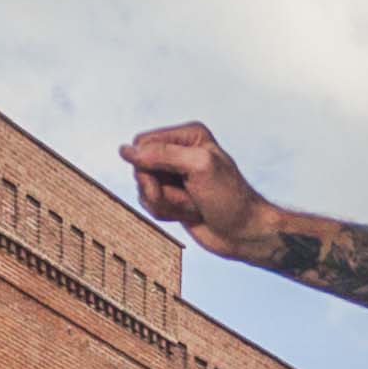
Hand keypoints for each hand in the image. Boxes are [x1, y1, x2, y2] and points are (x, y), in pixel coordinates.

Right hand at [122, 121, 277, 259]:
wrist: (243, 232)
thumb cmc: (228, 198)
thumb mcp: (197, 167)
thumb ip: (160, 155)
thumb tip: (125, 150)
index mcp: (188, 136)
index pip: (143, 143)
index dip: (150, 165)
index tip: (176, 177)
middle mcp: (178, 151)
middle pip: (140, 168)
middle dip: (159, 188)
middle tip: (188, 195)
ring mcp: (174, 175)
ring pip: (143, 189)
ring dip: (166, 203)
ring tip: (191, 205)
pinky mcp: (171, 195)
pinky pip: (149, 203)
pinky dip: (167, 212)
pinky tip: (188, 213)